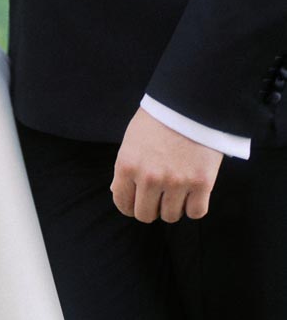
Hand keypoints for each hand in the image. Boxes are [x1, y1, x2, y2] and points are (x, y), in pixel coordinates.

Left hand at [111, 108, 222, 223]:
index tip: (136, 203)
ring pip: (171, 216)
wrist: (189, 103)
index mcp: (127, 165)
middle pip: (146, 215)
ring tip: (176, 190)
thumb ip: (125, 168)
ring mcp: (176, 182)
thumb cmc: (157, 120)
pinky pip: (196, 213)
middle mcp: (150, 178)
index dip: (129, 206)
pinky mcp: (201, 183)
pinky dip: (194, 206)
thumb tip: (118, 192)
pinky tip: (192, 193)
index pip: (123, 204)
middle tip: (158, 197)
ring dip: (173, 207)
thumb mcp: (131, 140)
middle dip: (151, 208)